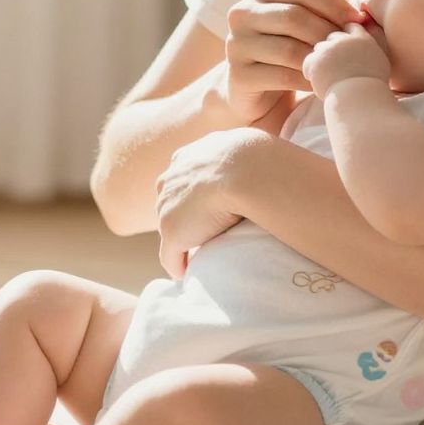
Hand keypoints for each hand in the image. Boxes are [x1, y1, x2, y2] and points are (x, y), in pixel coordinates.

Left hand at [155, 127, 268, 278]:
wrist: (246, 171)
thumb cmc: (256, 159)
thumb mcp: (245, 149)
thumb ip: (240, 157)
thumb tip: (256, 163)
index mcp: (185, 158)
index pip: (181, 180)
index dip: (193, 196)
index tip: (206, 207)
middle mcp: (170, 180)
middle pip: (171, 205)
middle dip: (184, 218)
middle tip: (206, 232)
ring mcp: (168, 208)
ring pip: (172, 230)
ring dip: (185, 242)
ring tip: (203, 255)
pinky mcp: (173, 233)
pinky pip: (171, 258)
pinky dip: (179, 267)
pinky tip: (190, 275)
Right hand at [218, 0, 357, 124]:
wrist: (257, 89)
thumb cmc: (290, 48)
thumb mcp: (306, 22)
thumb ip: (328, 11)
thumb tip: (363, 15)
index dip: (335, 3)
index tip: (359, 20)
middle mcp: (242, 12)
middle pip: (294, 16)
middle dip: (329, 32)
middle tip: (352, 47)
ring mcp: (235, 44)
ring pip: (288, 49)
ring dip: (320, 59)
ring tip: (339, 66)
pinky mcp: (238, 75)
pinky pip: (282, 76)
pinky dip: (308, 80)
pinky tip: (322, 82)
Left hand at [303, 23, 390, 97]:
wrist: (359, 99)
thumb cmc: (372, 88)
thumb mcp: (380, 64)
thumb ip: (372, 50)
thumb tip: (365, 46)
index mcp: (363, 39)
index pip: (351, 27)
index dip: (346, 36)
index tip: (344, 47)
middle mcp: (345, 40)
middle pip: (332, 37)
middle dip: (332, 49)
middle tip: (333, 65)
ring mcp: (330, 50)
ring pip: (319, 48)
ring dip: (321, 60)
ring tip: (326, 75)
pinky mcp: (317, 61)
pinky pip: (308, 61)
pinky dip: (311, 71)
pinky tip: (317, 80)